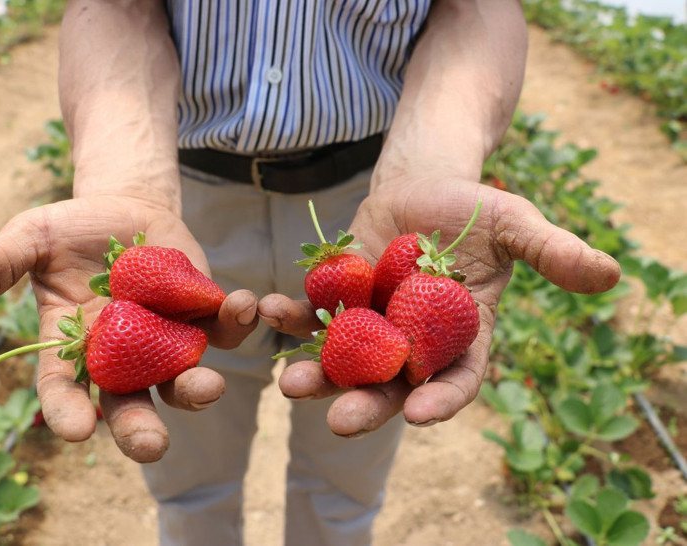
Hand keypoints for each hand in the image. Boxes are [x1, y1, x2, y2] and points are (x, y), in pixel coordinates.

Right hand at [0, 195, 257, 461]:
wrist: (124, 209)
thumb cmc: (71, 232)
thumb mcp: (29, 239)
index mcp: (73, 348)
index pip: (66, 389)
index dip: (68, 411)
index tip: (75, 430)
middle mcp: (123, 355)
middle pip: (131, 403)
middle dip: (139, 428)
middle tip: (150, 447)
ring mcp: (167, 338)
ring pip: (182, 376)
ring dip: (195, 387)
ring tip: (207, 388)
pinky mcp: (203, 312)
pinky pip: (221, 327)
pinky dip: (234, 321)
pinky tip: (244, 306)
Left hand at [259, 178, 620, 435]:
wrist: (422, 184)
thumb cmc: (473, 207)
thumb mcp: (515, 224)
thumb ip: (552, 251)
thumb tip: (609, 274)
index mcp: (460, 334)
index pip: (457, 378)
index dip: (442, 398)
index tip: (421, 414)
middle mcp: (412, 340)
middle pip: (391, 383)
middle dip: (367, 403)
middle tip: (339, 421)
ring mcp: (371, 322)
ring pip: (343, 359)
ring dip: (317, 374)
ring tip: (290, 385)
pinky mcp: (336, 298)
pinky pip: (312, 315)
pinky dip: (292, 318)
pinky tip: (271, 314)